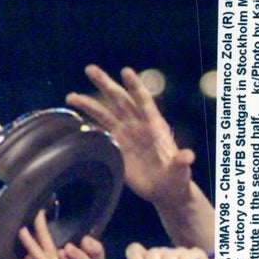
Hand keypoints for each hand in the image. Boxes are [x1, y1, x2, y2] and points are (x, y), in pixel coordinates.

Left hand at [5, 211, 75, 258]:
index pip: (42, 254)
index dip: (37, 240)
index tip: (29, 225)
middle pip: (48, 247)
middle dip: (42, 229)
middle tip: (36, 211)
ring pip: (47, 248)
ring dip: (39, 231)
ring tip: (33, 214)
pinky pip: (40, 257)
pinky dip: (32, 244)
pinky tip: (24, 231)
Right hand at [66, 65, 194, 207]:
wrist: (164, 189)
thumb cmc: (176, 178)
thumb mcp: (180, 170)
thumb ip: (181, 162)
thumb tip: (188, 157)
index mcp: (154, 126)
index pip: (143, 101)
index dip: (135, 87)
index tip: (125, 71)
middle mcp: (137, 125)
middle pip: (119, 100)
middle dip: (105, 84)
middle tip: (90, 69)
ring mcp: (125, 135)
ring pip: (104, 114)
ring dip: (88, 104)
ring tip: (70, 96)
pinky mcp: (116, 147)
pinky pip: (99, 132)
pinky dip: (87, 125)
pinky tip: (74, 118)